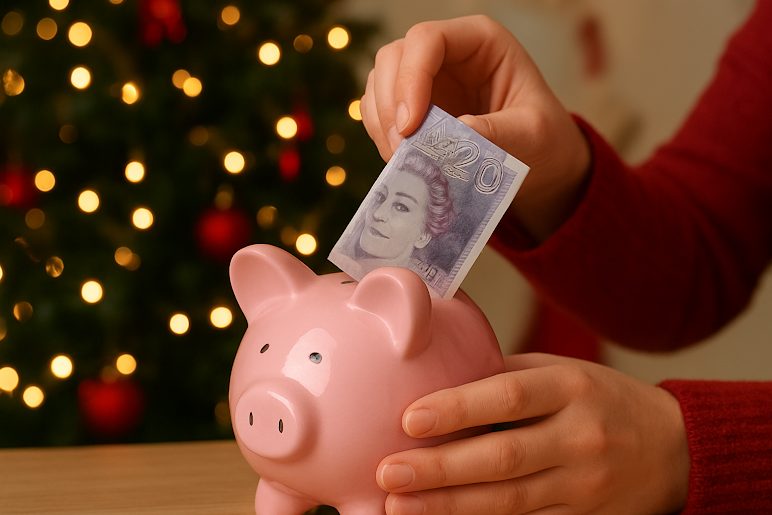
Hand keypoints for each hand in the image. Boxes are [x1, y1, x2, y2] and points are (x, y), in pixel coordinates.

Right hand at [360, 16, 591, 241]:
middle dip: (391, 104)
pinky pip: (380, 111)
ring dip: (382, 122)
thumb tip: (455, 134)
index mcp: (479, 41)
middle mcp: (447, 53)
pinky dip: (381, 135)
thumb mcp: (533, 134)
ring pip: (379, 83)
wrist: (539, 161)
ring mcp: (425, 79)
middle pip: (393, 58)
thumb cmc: (544, 137)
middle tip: (402, 148)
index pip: (428, 39)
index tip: (412, 126)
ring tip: (401, 159)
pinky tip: (400, 159)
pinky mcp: (413, 107)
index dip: (410, 77)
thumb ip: (498, 132)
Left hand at [376, 353, 689, 514]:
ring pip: (510, 502)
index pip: (508, 396)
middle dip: (440, 469)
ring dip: (451, 507)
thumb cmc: (600, 400)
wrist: (673, 449)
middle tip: (389, 473)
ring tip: (400, 506)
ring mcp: (586, 486)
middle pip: (503, 458)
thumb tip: (437, 379)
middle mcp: (581, 437)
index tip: (409, 418)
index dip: (457, 409)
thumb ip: (505, 376)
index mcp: (571, 388)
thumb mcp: (561, 372)